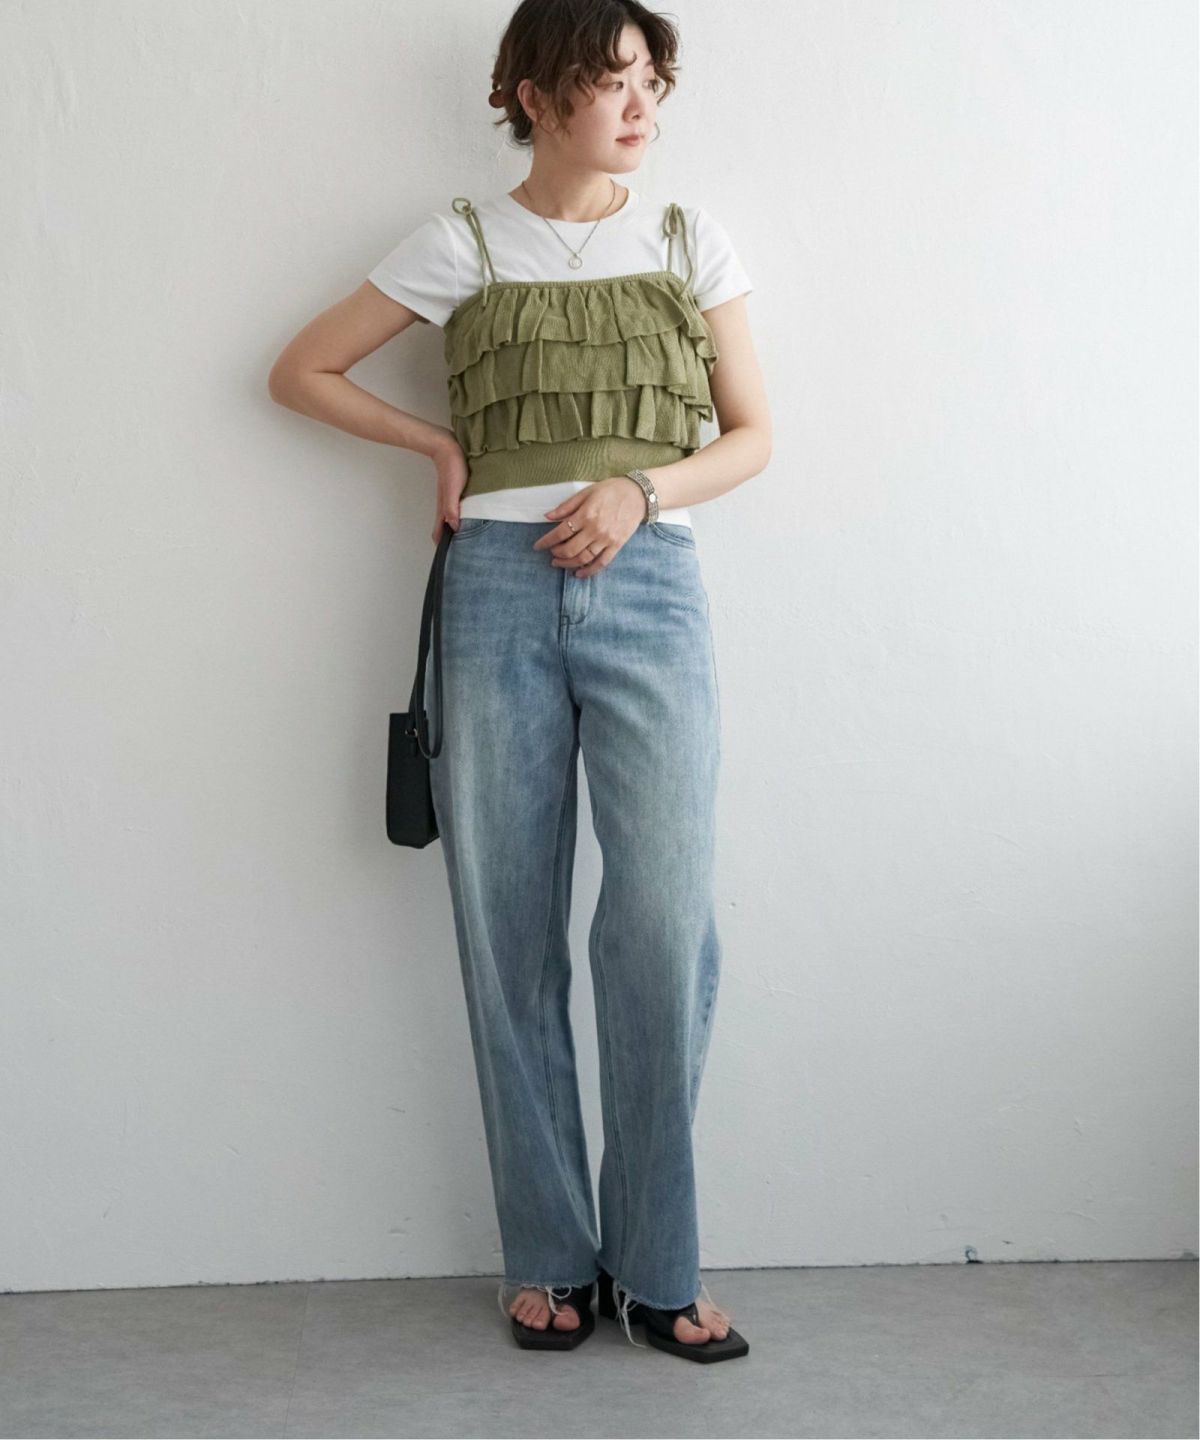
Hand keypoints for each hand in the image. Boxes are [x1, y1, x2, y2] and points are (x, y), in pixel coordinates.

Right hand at [431, 437, 469, 543]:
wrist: (448, 448)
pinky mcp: (457, 493)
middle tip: (466, 552)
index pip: (439, 533)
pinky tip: (474, 519)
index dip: (443, 546)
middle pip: (447, 529)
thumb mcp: (453, 489)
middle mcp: (446, 507)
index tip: (452, 557)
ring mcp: (451, 500)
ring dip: (459, 530)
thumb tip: (455, 527)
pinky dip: (465, 518)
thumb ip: (452, 508)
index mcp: (444, 509)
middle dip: (453, 542)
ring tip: (472, 539)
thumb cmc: (452, 468)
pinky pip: (460, 510)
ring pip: (454, 520)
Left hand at [531, 476, 647, 576]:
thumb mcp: (586, 492)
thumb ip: (566, 506)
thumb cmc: (611, 490)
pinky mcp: (616, 545)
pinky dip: (589, 571)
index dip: (546, 541)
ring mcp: (606, 539)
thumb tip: (547, 516)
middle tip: (551, 554)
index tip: (538, 546)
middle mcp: (595, 529)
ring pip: (583, 558)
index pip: (560, 532)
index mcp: (585, 514)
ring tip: (559, 563)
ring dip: (568, 564)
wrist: (638, 495)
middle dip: (557, 554)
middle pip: (570, 549)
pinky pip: (601, 563)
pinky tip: (579, 574)